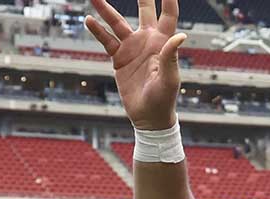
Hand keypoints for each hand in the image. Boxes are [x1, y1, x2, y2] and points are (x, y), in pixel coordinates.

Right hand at [85, 0, 186, 129]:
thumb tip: (181, 35)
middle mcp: (148, 40)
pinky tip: (89, 19)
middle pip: (144, 10)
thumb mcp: (169, 78)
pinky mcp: (119, 58)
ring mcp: (132, 48)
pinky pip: (106, 40)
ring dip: (106, 9)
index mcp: (163, 43)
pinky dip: (97, 31)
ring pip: (117, 22)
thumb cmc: (164, 99)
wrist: (148, 117)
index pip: (168, 15)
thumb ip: (171, 56)